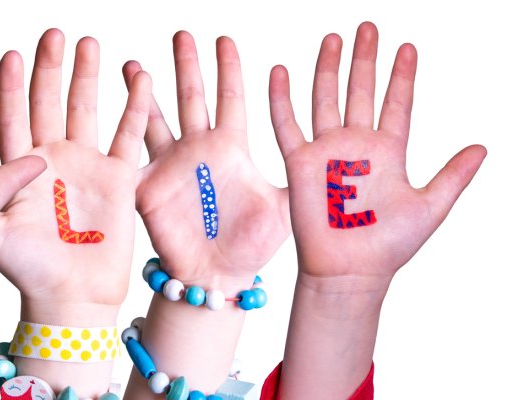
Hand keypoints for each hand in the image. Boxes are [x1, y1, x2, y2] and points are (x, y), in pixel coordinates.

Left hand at [0, 30, 147, 313]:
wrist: (71, 299)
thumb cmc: (28, 272)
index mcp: (20, 169)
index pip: (12, 116)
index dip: (10, 86)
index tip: (7, 54)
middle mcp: (52, 159)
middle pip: (49, 102)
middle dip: (50, 68)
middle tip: (52, 32)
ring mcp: (86, 165)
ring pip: (86, 109)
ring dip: (87, 76)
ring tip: (87, 42)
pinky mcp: (117, 178)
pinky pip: (127, 135)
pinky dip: (134, 106)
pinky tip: (138, 77)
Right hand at [136, 33, 289, 284]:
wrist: (216, 274)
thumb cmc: (251, 244)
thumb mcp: (286, 207)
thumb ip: (300, 177)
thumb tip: (331, 158)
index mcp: (231, 148)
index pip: (229, 97)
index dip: (228, 68)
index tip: (224, 38)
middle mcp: (198, 150)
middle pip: (191, 97)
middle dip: (187, 65)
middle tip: (183, 34)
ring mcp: (170, 166)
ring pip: (155, 119)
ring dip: (144, 92)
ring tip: (135, 65)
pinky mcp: (148, 187)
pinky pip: (131, 156)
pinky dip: (121, 133)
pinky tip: (116, 113)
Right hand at [269, 22, 485, 279]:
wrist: (348, 271)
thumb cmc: (387, 247)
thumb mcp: (431, 207)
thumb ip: (453, 175)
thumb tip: (483, 147)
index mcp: (389, 152)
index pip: (397, 103)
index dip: (402, 76)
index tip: (408, 48)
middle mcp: (356, 146)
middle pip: (361, 91)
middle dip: (365, 59)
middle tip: (368, 28)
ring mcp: (327, 152)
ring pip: (326, 99)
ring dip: (329, 68)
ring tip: (333, 38)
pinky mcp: (299, 164)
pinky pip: (287, 125)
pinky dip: (282, 98)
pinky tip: (281, 72)